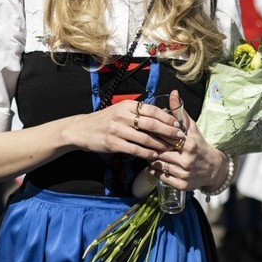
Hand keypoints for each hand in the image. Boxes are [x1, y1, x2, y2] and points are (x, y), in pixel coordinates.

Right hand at [66, 97, 184, 161]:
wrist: (82, 130)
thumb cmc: (105, 120)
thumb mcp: (120, 111)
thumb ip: (137, 112)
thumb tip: (161, 116)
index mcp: (127, 105)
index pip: (152, 110)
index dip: (168, 118)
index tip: (178, 125)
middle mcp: (122, 115)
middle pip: (151, 124)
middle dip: (168, 131)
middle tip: (180, 138)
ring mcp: (117, 130)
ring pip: (145, 138)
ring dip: (160, 145)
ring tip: (170, 149)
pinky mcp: (113, 143)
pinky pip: (135, 149)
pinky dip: (147, 154)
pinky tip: (154, 156)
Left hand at [148, 92, 226, 191]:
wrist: (213, 168)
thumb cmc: (199, 145)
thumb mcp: (191, 128)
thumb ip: (180, 112)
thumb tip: (173, 93)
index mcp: (189, 144)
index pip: (165, 137)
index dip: (153, 133)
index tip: (144, 128)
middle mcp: (187, 160)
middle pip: (159, 151)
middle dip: (150, 145)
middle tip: (141, 139)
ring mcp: (184, 174)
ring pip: (157, 164)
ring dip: (150, 157)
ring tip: (147, 150)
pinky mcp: (181, 185)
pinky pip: (160, 176)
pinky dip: (154, 170)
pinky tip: (154, 163)